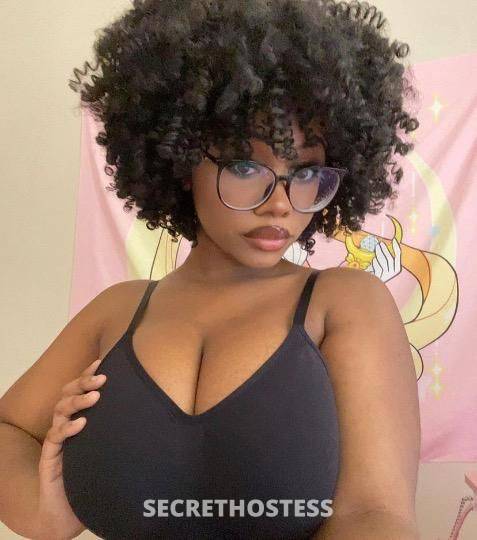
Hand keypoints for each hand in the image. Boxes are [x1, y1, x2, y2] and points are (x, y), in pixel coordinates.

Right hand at [33, 359, 106, 539]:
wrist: (71, 507)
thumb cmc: (96, 471)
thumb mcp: (112, 444)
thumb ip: (123, 427)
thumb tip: (156, 408)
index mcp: (80, 415)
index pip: (80, 388)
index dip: (88, 374)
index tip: (102, 362)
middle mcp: (67, 422)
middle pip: (68, 393)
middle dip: (83, 382)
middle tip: (102, 379)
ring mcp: (58, 438)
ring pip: (60, 409)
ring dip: (78, 401)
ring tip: (95, 397)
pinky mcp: (50, 456)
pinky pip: (55, 437)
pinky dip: (67, 428)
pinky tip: (82, 424)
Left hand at [367, 238, 401, 282]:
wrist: (376, 288)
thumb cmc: (381, 276)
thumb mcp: (386, 268)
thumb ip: (385, 260)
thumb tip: (381, 248)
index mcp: (397, 269)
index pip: (398, 256)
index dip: (396, 248)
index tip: (394, 240)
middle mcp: (393, 272)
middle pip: (389, 258)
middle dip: (384, 250)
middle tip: (380, 243)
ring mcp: (386, 275)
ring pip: (382, 262)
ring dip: (379, 254)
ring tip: (376, 249)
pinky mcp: (379, 277)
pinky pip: (377, 267)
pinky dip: (375, 262)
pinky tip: (373, 260)